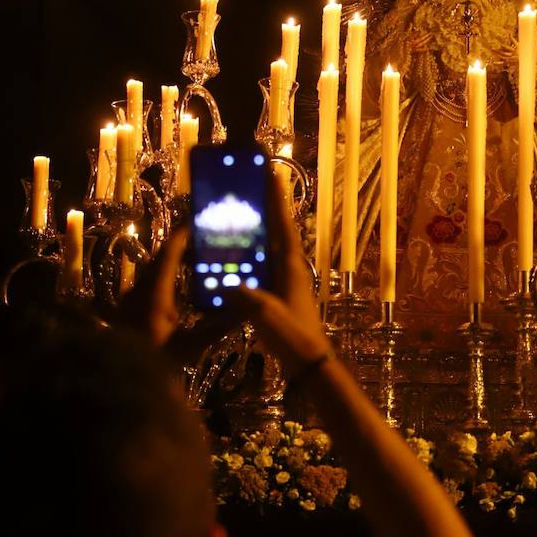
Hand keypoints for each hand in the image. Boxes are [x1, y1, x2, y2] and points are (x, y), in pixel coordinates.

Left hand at [118, 225, 240, 363]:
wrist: (121, 380)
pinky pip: (151, 283)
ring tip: (201, 259)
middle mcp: (140, 289)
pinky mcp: (130, 308)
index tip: (203, 221)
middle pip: (163, 257)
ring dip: (177, 262)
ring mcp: (132, 298)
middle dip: (186, 247)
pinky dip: (170, 277)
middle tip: (210, 241)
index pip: (170, 251)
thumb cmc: (156, 363)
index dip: (186, 233)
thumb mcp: (191, 346)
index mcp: (154, 293)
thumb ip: (218, 326)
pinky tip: (184, 286)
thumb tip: (246, 309)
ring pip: (156, 270)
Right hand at [235, 171, 328, 376]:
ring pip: (269, 246)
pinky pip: (262, 265)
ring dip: (256, 229)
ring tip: (236, 213)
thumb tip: (228, 283)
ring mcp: (285, 280)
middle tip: (248, 186)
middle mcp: (290, 267)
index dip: (276, 199)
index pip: (282, 224)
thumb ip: (247, 297)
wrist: (308, 363)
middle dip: (265, 207)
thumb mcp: (266, 315)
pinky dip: (250, 254)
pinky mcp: (278, 293)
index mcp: (290, 266)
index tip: (270, 173)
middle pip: (276, 229)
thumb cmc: (292, 336)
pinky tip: (232, 254)